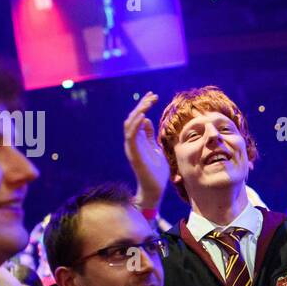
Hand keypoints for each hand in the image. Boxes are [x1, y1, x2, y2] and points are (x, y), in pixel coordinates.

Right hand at [123, 92, 167, 210]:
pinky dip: (136, 125)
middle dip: (142, 105)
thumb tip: (146, 120)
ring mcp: (132, 147)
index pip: (138, 118)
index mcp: (138, 139)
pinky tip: (143, 116)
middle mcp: (132, 142)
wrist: (154, 189)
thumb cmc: (156, 171)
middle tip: (153, 96)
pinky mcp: (134, 154)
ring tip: (148, 103)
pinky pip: (131, 136)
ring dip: (139, 112)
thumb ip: (149, 136)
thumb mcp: (155, 148)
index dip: (143, 105)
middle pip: (133, 118)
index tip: (153, 96)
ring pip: (130, 124)